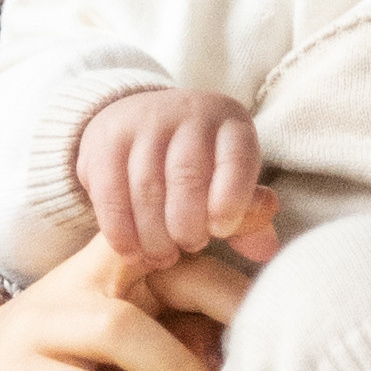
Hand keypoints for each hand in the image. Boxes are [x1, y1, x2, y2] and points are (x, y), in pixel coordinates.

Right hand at [0, 234, 254, 370]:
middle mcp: (78, 284)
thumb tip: (255, 338)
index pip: (179, 231)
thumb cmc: (57, 365)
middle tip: (269, 354)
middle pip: (163, 273)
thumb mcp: (122, 334)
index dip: (227, 221)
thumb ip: (181, 325)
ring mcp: (40, 328)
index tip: (273, 215)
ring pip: (121, 330)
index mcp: (112, 264)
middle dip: (224, 305)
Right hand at [78, 87, 275, 262]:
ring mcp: (144, 123)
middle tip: (190, 247)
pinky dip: (122, 233)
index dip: (232, 201)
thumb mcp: (228, 178)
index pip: (237, 159)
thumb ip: (248, 216)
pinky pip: (111, 195)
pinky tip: (133, 252)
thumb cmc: (198, 162)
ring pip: (146, 189)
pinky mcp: (106, 141)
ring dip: (154, 236)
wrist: (139, 120)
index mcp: (229, 121)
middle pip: (187, 176)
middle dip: (188, 225)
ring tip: (162, 257)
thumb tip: (265, 250)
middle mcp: (188, 113)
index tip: (221, 231)